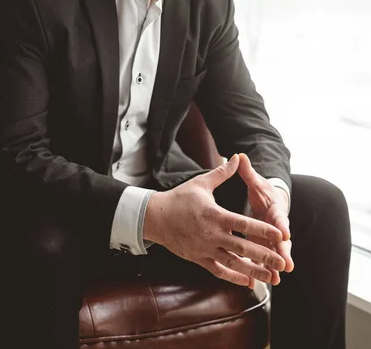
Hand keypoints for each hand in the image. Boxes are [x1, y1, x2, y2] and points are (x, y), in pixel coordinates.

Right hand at [143, 154, 285, 287]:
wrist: (156, 217)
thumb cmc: (180, 198)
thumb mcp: (201, 183)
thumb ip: (222, 172)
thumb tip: (237, 157)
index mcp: (215, 215)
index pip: (244, 224)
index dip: (263, 230)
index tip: (280, 236)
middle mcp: (212, 235)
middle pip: (243, 248)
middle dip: (265, 256)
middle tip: (283, 263)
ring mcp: (205, 249)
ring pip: (233, 264)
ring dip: (253, 271)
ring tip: (271, 277)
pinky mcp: (198, 259)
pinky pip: (219, 271)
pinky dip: (234, 277)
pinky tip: (248, 282)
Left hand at [238, 153, 293, 283]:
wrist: (270, 203)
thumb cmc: (263, 193)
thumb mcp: (256, 182)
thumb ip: (248, 172)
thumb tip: (240, 155)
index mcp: (275, 211)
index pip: (281, 219)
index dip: (283, 227)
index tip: (286, 235)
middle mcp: (276, 228)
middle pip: (281, 243)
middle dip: (283, 254)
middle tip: (287, 265)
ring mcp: (270, 240)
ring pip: (272, 255)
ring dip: (272, 267)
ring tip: (274, 281)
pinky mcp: (262, 247)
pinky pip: (260, 261)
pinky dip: (257, 271)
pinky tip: (252, 284)